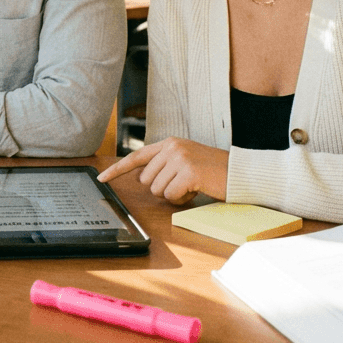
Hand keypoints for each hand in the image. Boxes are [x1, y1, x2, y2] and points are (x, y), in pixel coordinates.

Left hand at [97, 138, 228, 203]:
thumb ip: (165, 165)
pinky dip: (183, 199)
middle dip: (163, 189)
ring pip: (157, 191)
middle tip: (184, 183)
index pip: (136, 157)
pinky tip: (197, 189)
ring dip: (174, 195)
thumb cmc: (213, 171)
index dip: (117, 170)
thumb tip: (144, 179)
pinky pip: (172, 196)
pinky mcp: (188, 172)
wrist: (241, 173)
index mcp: (169, 143)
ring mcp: (179, 158)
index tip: (101, 178)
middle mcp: (171, 147)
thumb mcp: (186, 161)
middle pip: (146, 181)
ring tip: (193, 185)